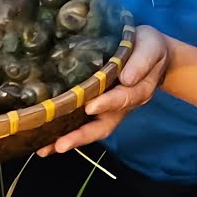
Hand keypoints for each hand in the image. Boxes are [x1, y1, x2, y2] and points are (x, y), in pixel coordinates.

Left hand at [37, 25, 169, 157]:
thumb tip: (126, 78)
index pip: (122, 99)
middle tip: (60, 145)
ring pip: (90, 129)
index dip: (107, 103)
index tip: (90, 107)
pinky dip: (65, 132)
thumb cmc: (149, 48)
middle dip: (81, 136)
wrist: (149, 53)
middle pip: (103, 126)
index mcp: (138, 91)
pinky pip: (82, 123)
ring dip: (68, 140)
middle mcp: (122, 106)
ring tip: (45, 149)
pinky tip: (45, 140)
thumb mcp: (151, 47)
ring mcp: (108, 109)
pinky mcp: (96, 107)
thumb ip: (141, 61)